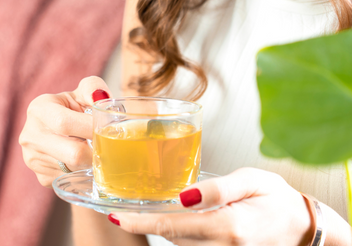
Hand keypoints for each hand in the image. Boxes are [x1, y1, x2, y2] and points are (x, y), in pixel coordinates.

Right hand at [19, 76, 110, 186]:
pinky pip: (71, 179)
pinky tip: (82, 159)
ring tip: (93, 148)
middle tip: (109, 144)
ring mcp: (33, 158)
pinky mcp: (41, 176)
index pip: (64, 123)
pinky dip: (82, 171)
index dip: (90, 128)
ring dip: (91, 161)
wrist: (58, 128)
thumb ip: (94, 88)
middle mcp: (30, 135)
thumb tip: (102, 98)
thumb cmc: (74, 108)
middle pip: (73, 153)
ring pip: (75, 168)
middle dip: (96, 150)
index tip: (109, 129)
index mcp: (39, 109)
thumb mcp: (82, 92)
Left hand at [110, 167, 313, 245]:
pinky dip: (179, 233)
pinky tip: (175, 217)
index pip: (172, 226)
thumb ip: (217, 189)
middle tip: (123, 205)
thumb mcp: (251, 180)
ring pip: (179, 243)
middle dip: (146, 223)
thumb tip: (184, 196)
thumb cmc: (277, 197)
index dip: (140, 223)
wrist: (304, 226)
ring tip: (144, 209)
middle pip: (170, 237)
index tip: (116, 216)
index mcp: (228, 227)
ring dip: (162, 227)